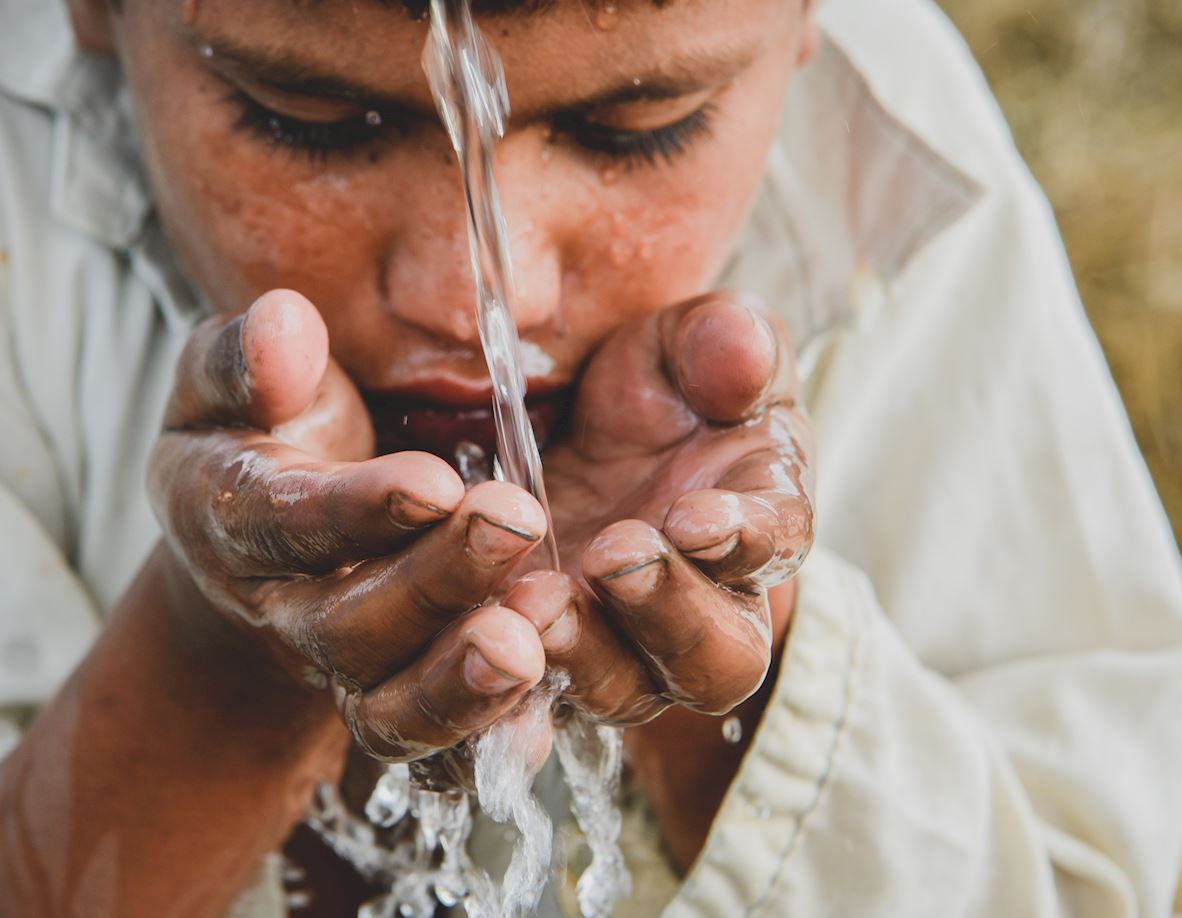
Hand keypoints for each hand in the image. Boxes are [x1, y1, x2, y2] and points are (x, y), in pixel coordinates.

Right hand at [149, 290, 553, 779]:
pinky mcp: (393, 698)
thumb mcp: (225, 386)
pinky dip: (487, 735)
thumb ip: (244, 360)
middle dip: (435, 581)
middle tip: (515, 524)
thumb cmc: (257, 436)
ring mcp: (343, 666)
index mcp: (234, 521)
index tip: (436, 482)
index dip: (357, 510)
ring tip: (534, 641)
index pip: (287, 524)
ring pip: (392, 705)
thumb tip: (283, 322)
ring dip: (463, 681)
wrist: (262, 540)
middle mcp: (286, 610)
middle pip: (351, 625)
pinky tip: (546, 710)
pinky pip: (435, 742)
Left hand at [508, 292, 813, 724]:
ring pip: (616, 688)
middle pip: (710, 660)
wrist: (584, 434)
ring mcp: (618, 645)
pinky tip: (467, 650)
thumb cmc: (665, 391)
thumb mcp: (694, 347)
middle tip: (615, 557)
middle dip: (667, 613)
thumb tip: (743, 352)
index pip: (775, 550)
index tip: (697, 515)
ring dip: (578, 651)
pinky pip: (524, 699)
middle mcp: (699, 610)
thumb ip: (728, 345)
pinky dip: (500, 694)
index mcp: (755, 527)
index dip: (746, 540)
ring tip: (531, 600)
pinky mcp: (538, 652)